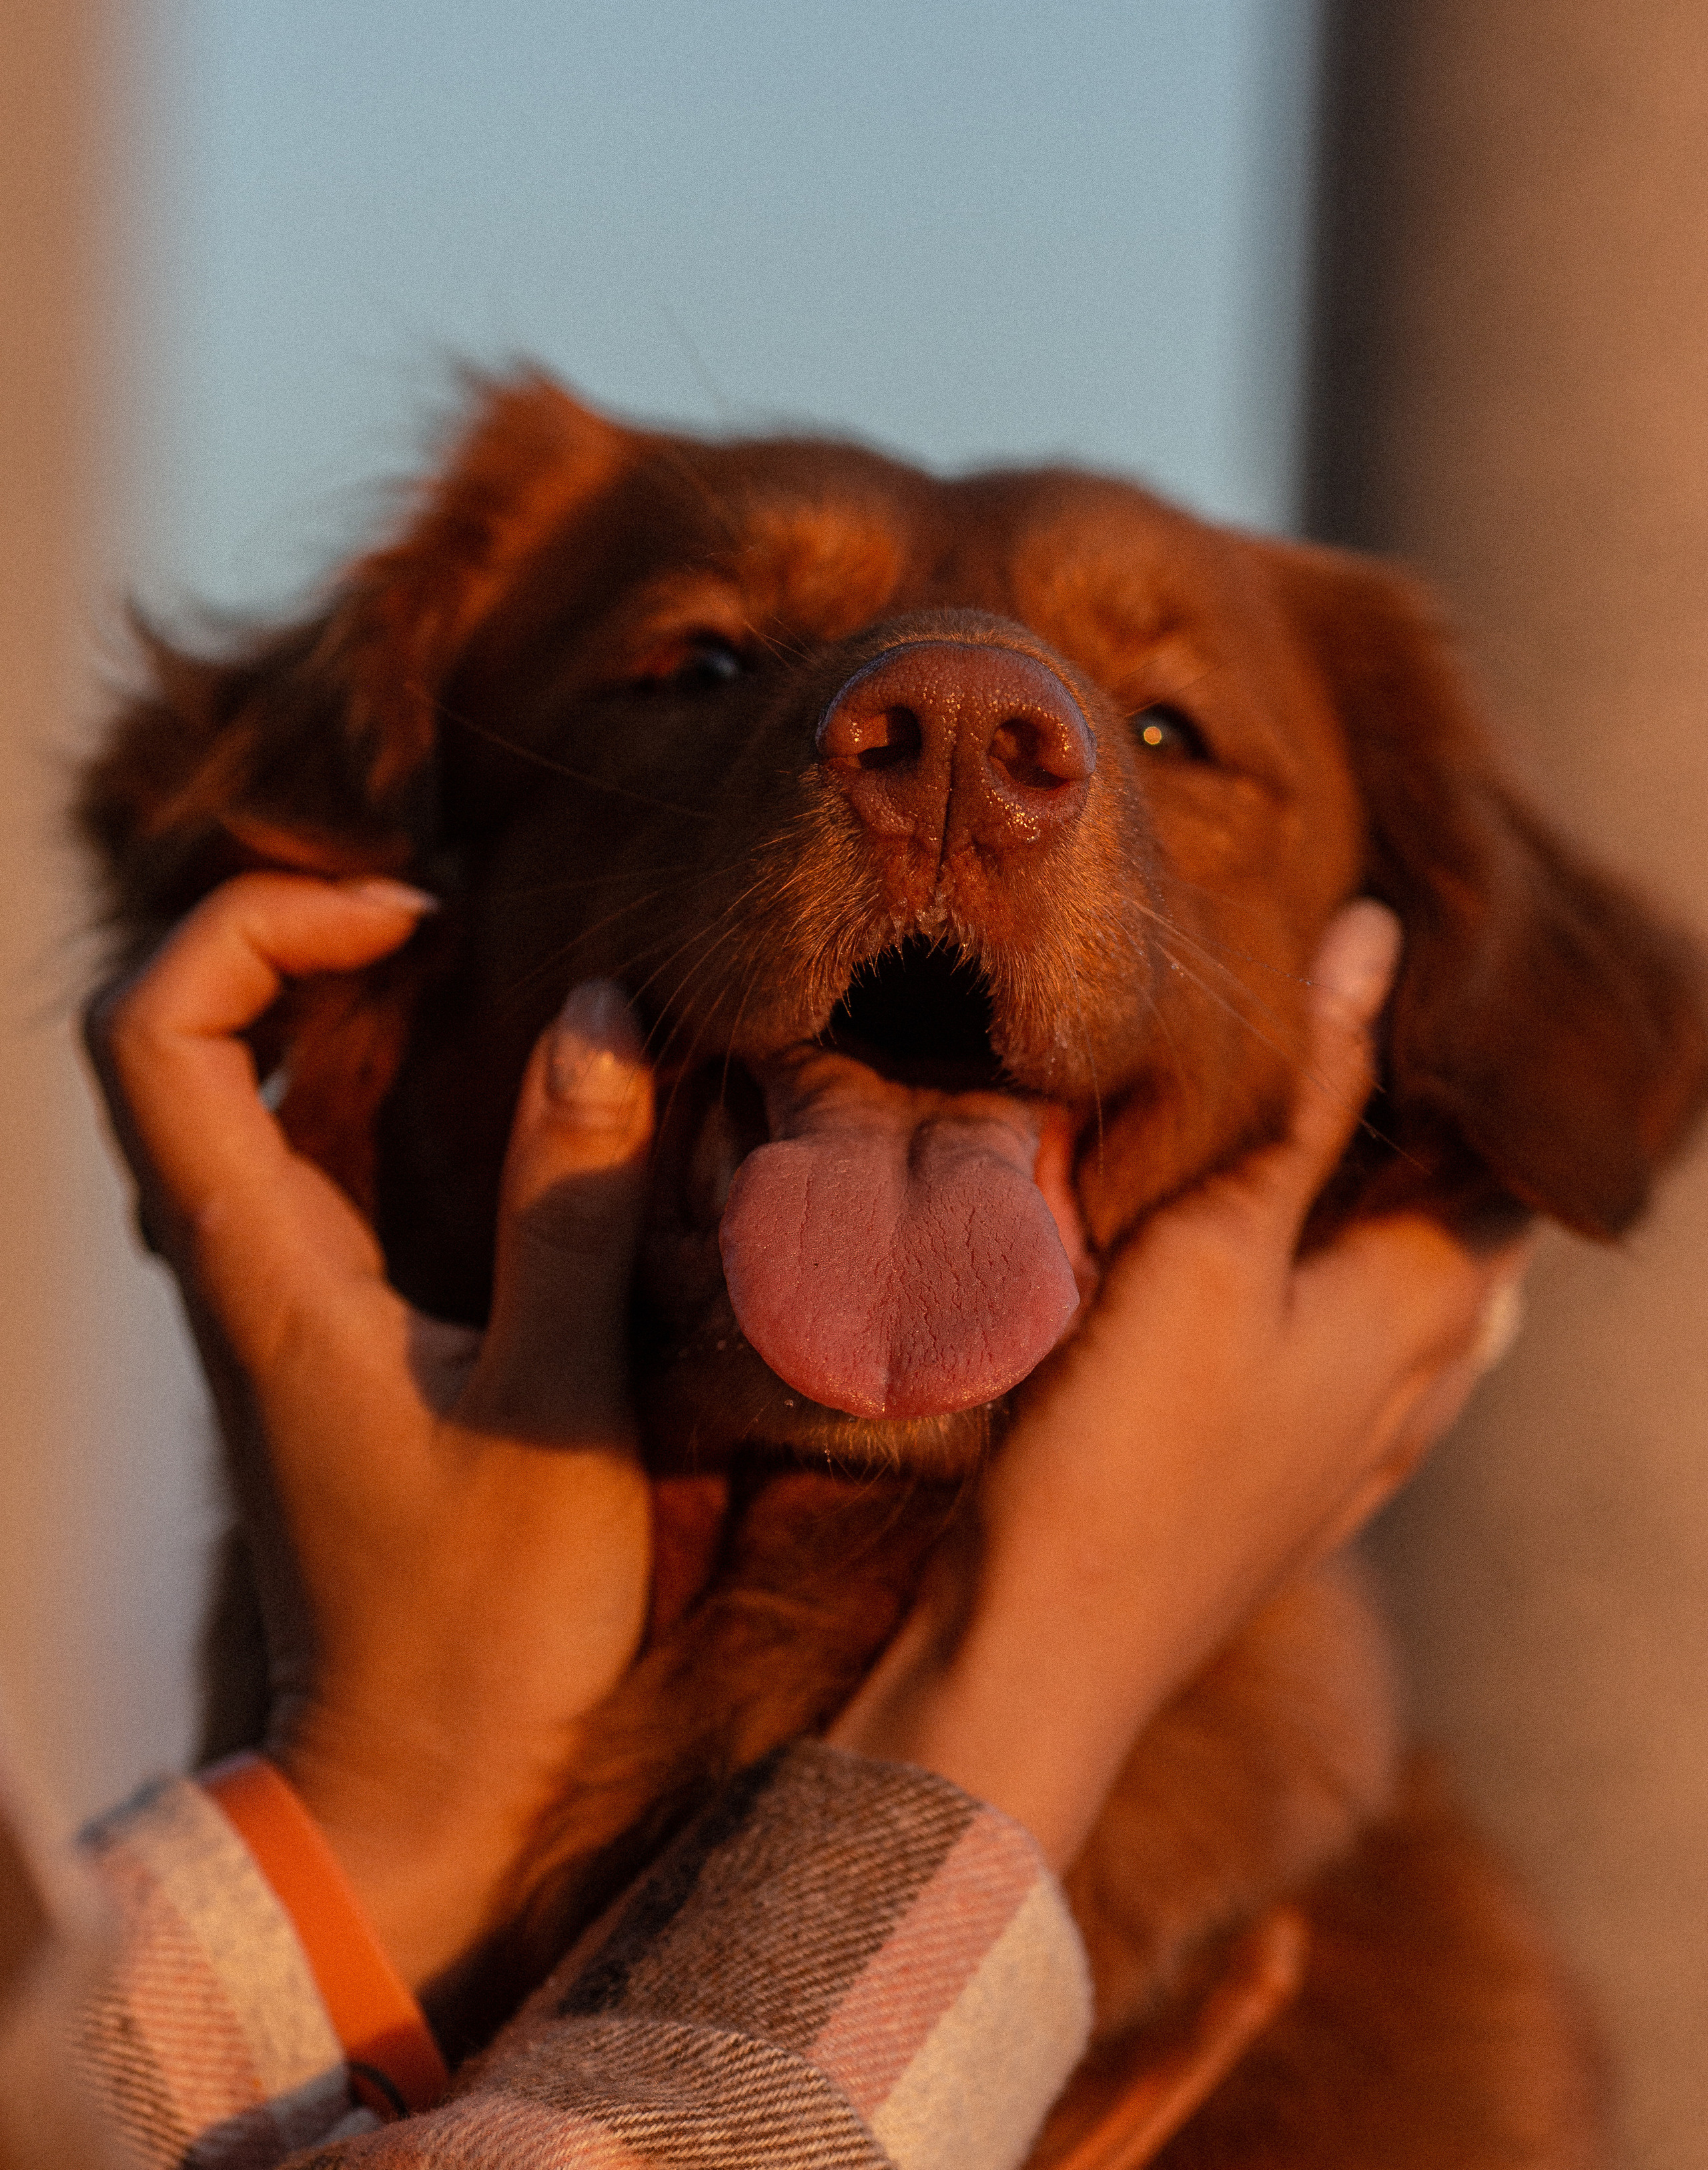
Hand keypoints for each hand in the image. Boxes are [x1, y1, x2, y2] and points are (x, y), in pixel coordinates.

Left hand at [85, 874, 655, 1994]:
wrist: (407, 1789)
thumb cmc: (481, 1629)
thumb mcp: (557, 1406)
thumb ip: (572, 1207)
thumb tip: (597, 1015)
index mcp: (257, 1267)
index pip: (153, 1030)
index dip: (256, 927)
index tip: (411, 925)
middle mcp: (230, 1264)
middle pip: (170, 1033)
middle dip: (287, 934)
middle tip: (444, 922)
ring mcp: (258, 1296)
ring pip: (221, 1087)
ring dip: (320, 1000)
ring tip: (470, 972)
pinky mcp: (306, 1329)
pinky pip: (286, 1151)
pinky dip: (352, 1078)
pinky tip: (476, 1086)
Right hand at [835, 900, 1528, 1869]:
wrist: (1044, 1651)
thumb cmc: (1128, 1446)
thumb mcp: (1213, 1246)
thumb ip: (1307, 1099)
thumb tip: (1381, 939)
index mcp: (1421, 1317)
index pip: (1518, 1179)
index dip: (1505, 1092)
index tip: (1458, 999)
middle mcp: (1417, 1391)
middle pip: (1477, 1245)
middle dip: (1455, 1152)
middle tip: (1393, 1050)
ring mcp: (1359, 1458)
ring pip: (1429, 1320)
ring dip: (1406, 1229)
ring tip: (1352, 1147)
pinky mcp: (1290, 1496)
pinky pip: (1365, 1378)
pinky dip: (1354, 1306)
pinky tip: (1296, 1290)